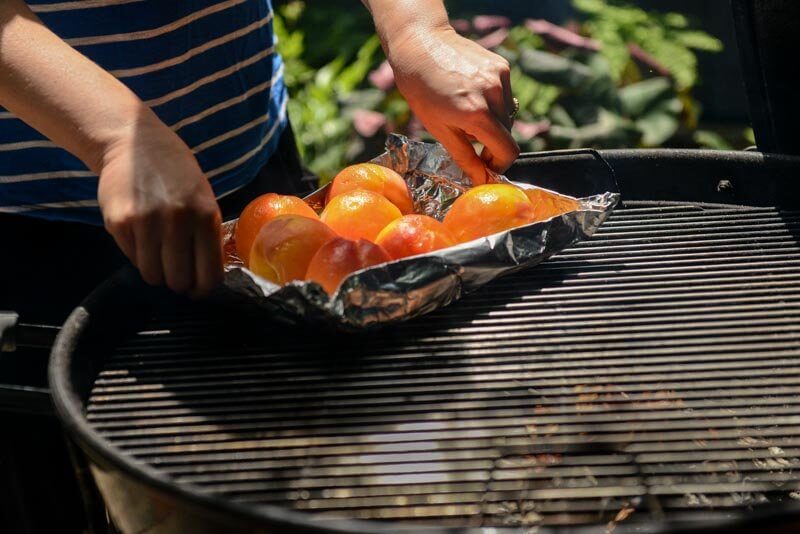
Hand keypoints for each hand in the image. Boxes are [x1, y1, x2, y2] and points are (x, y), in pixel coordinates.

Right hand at [98, 112, 222, 295]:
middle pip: (178, 280)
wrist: (133, 142)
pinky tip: (141, 237)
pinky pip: (131, 259)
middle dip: (178, 283)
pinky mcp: (119, 223)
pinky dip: (137, 255)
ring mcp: (146, 222)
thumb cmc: (176, 173)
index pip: (209, 274)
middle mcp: (178, 221)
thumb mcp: (204, 197)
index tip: (198, 290)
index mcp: (206, 216)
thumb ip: (207, 233)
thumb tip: (207, 276)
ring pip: (152, 275)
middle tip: (176, 273)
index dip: (203, 289)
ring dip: (156, 272)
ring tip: (158, 256)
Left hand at [387, 26, 519, 183]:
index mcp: (477, 114)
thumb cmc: (422, 90)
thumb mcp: (439, 130)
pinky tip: (471, 94)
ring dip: (493, 122)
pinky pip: (505, 96)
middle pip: (508, 134)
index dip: (499, 165)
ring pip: (508, 115)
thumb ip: (464, 156)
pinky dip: (494, 102)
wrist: (420, 45)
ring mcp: (500, 77)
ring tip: (466, 112)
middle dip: (492, 143)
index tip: (485, 166)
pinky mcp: (501, 66)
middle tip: (468, 138)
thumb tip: (481, 179)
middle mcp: (494, 94)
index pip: (508, 151)